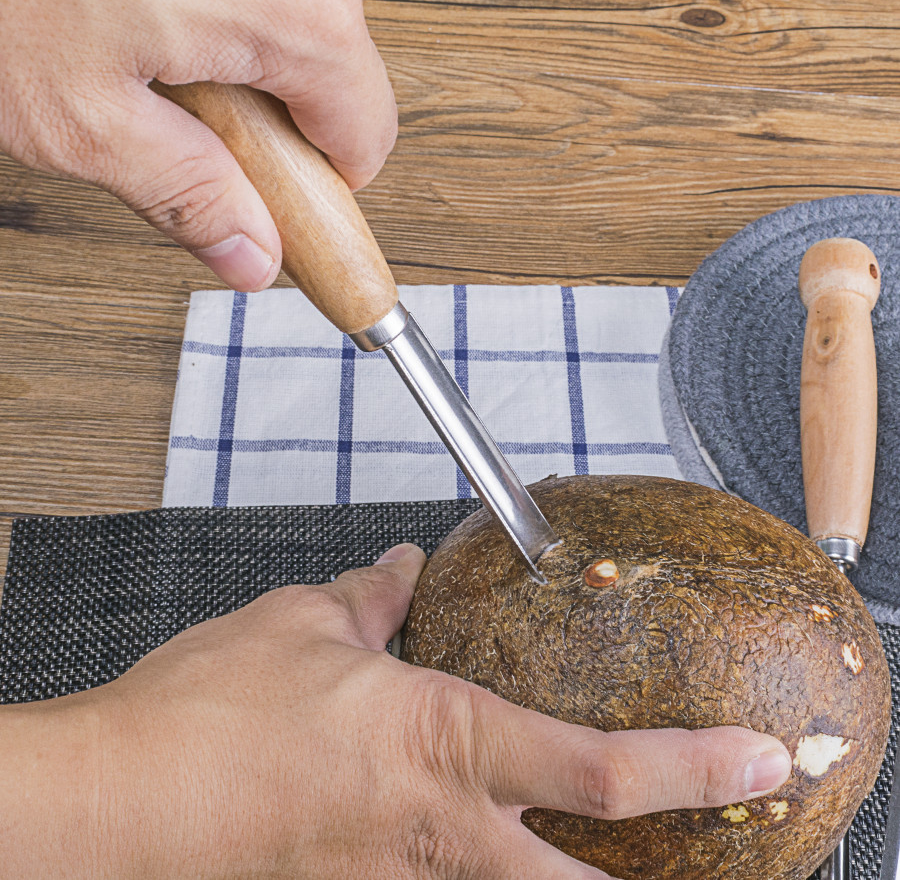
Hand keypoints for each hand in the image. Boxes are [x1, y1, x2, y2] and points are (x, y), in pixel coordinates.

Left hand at [0, 0, 396, 290]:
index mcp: (291, 10)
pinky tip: (141, 0)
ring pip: (295, 21)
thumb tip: (250, 255)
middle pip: (334, 76)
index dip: (321, 187)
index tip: (275, 206)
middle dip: (273, 119)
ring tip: (145, 48)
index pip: (365, 136)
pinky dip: (216, 4)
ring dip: (239, 58)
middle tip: (183, 123)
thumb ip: (187, 198)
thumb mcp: (82, 119)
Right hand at [0, 543, 791, 877]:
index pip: (598, 770)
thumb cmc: (208, 712)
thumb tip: (407, 569)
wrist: (116, 804)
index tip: (758, 759)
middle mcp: (437, 834)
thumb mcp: (303, 624)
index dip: (694, 766)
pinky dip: (486, 870)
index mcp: (440, 743)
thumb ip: (374, 598)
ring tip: (605, 854)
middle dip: (667, 878)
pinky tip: (482, 844)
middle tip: (728, 845)